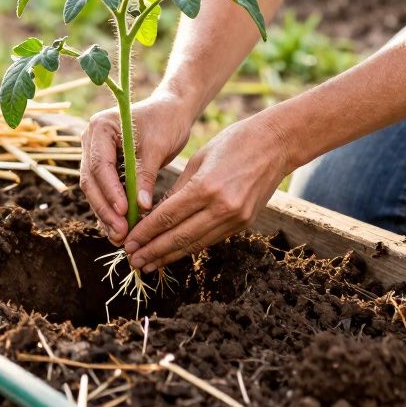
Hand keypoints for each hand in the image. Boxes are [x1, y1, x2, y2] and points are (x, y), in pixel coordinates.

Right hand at [80, 92, 193, 244]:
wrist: (171, 112)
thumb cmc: (166, 122)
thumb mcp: (157, 147)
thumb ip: (145, 175)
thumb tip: (141, 208)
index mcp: (100, 127)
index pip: (100, 165)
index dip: (110, 191)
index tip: (124, 212)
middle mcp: (90, 140)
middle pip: (91, 181)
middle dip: (105, 209)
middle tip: (121, 233)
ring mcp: (94, 153)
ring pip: (94, 190)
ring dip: (106, 214)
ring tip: (120, 237)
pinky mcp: (104, 166)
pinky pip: (103, 191)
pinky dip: (111, 209)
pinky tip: (119, 229)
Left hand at [124, 112, 293, 272]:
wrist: (277, 144)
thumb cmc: (234, 143)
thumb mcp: (198, 160)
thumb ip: (177, 190)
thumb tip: (154, 216)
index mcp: (206, 187)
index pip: (168, 217)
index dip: (146, 233)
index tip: (128, 243)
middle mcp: (222, 207)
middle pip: (180, 237)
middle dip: (153, 251)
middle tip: (133, 260)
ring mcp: (236, 218)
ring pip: (195, 244)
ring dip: (170, 256)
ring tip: (149, 263)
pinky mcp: (244, 223)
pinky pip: (211, 239)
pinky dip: (190, 248)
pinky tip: (174, 253)